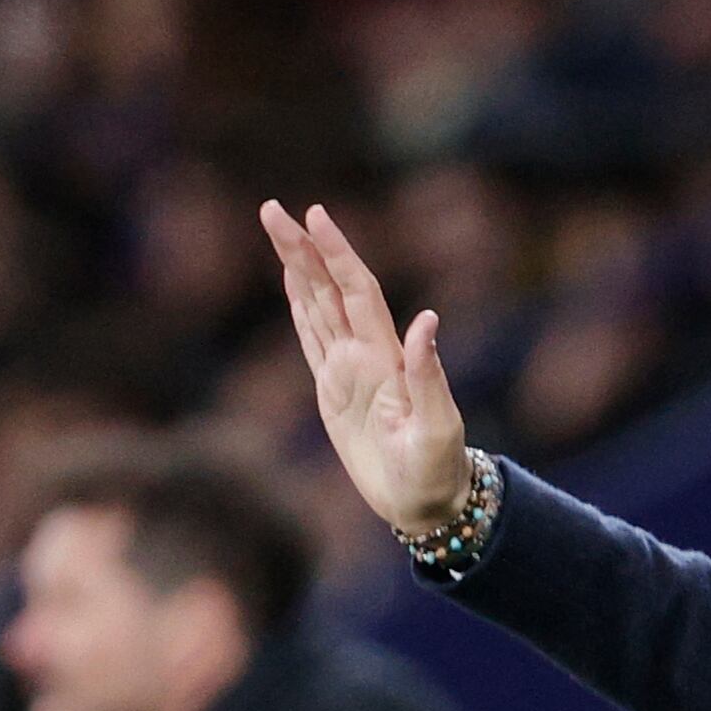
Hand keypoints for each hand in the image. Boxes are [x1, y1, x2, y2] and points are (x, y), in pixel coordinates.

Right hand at [260, 200, 475, 536]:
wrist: (428, 502)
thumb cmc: (437, 470)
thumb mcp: (437, 427)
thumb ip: (429, 375)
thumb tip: (427, 320)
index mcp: (386, 358)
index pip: (357, 292)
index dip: (337, 254)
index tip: (316, 216)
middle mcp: (365, 355)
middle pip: (329, 288)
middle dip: (303, 248)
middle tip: (273, 208)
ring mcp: (348, 370)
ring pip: (317, 306)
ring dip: (298, 267)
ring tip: (278, 228)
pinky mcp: (333, 390)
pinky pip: (312, 339)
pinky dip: (299, 307)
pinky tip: (292, 282)